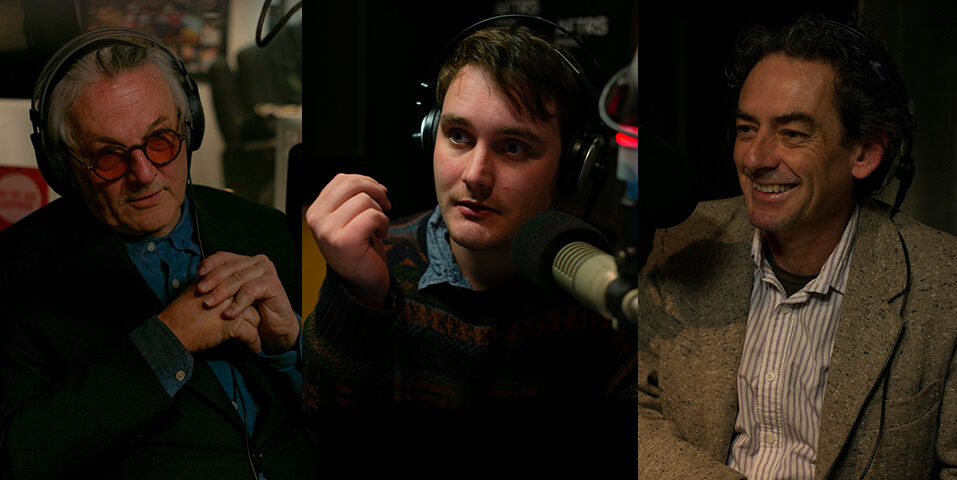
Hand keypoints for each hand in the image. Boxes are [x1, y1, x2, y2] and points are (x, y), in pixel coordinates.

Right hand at [157, 282, 262, 352]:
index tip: (251, 307)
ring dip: (256, 328)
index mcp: (221, 283)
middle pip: (252, 301)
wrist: (172, 330)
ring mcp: (233, 309)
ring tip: (256, 334)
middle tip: (259, 321)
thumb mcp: (196, 292)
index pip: (243, 287)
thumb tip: (221, 291)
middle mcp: (230, 293)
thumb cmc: (180, 314)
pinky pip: (251, 334)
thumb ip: (212, 288)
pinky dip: (254, 343)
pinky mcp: (234, 326)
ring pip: (255, 317)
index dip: (247, 298)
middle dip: (254, 312)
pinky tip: (255, 348)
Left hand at [195, 252, 299, 353]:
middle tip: (199, 291)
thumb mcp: (233, 294)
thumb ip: (221, 283)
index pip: (225, 257)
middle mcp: (258, 262)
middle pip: (231, 266)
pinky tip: (228, 314)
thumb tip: (197, 274)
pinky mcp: (273, 283)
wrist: (274, 327)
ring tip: (209, 304)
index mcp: (247, 261)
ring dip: (222, 292)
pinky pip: (250, 291)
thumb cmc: (251, 311)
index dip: (210, 263)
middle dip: (213, 279)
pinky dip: (237, 303)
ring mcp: (267, 271)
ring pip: (239, 278)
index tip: (197, 274)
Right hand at [306, 173, 390, 307]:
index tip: (378, 195)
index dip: (366, 182)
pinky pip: (373, 216)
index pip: (341, 179)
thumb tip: (368, 181)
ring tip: (378, 228)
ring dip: (380, 212)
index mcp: (315, 211)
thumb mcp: (348, 219)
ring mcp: (328, 231)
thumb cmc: (360, 250)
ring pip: (365, 200)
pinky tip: (380, 235)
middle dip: (376, 191)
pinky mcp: (345, 241)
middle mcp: (317, 220)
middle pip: (352, 184)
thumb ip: (349, 199)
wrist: (362, 284)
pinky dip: (383, 223)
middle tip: (385, 206)